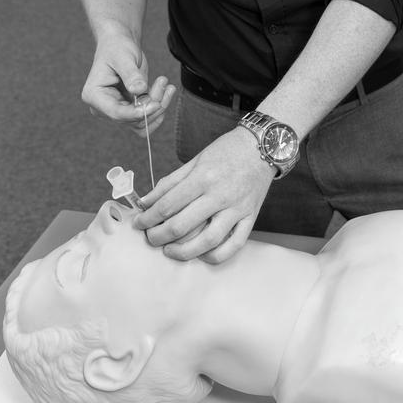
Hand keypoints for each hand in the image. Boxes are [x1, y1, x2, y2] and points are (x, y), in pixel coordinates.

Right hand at [81, 37, 175, 133]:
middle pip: (132, 119)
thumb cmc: (117, 48)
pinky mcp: (129, 109)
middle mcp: (103, 107)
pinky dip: (159, 108)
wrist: (120, 45)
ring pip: (142, 121)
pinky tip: (166, 92)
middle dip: (152, 104)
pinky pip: (147, 118)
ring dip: (159, 106)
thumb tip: (139, 90)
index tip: (156, 104)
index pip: (116, 113)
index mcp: (94, 96)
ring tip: (165, 84)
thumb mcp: (123, 57)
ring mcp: (117, 110)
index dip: (138, 113)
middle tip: (163, 81)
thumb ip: (131, 74)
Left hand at [134, 128, 275, 262]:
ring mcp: (237, 209)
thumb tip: (145, 202)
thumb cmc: (227, 151)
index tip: (139, 224)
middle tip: (150, 238)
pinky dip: (215, 256)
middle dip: (158, 237)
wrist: (263, 146)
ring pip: (206, 241)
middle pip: (181, 226)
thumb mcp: (195, 160)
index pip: (167, 206)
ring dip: (182, 251)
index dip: (147, 219)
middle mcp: (219, 195)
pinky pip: (234, 245)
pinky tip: (201, 254)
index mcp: (202, 177)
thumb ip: (169, 183)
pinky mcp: (250, 218)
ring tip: (169, 250)